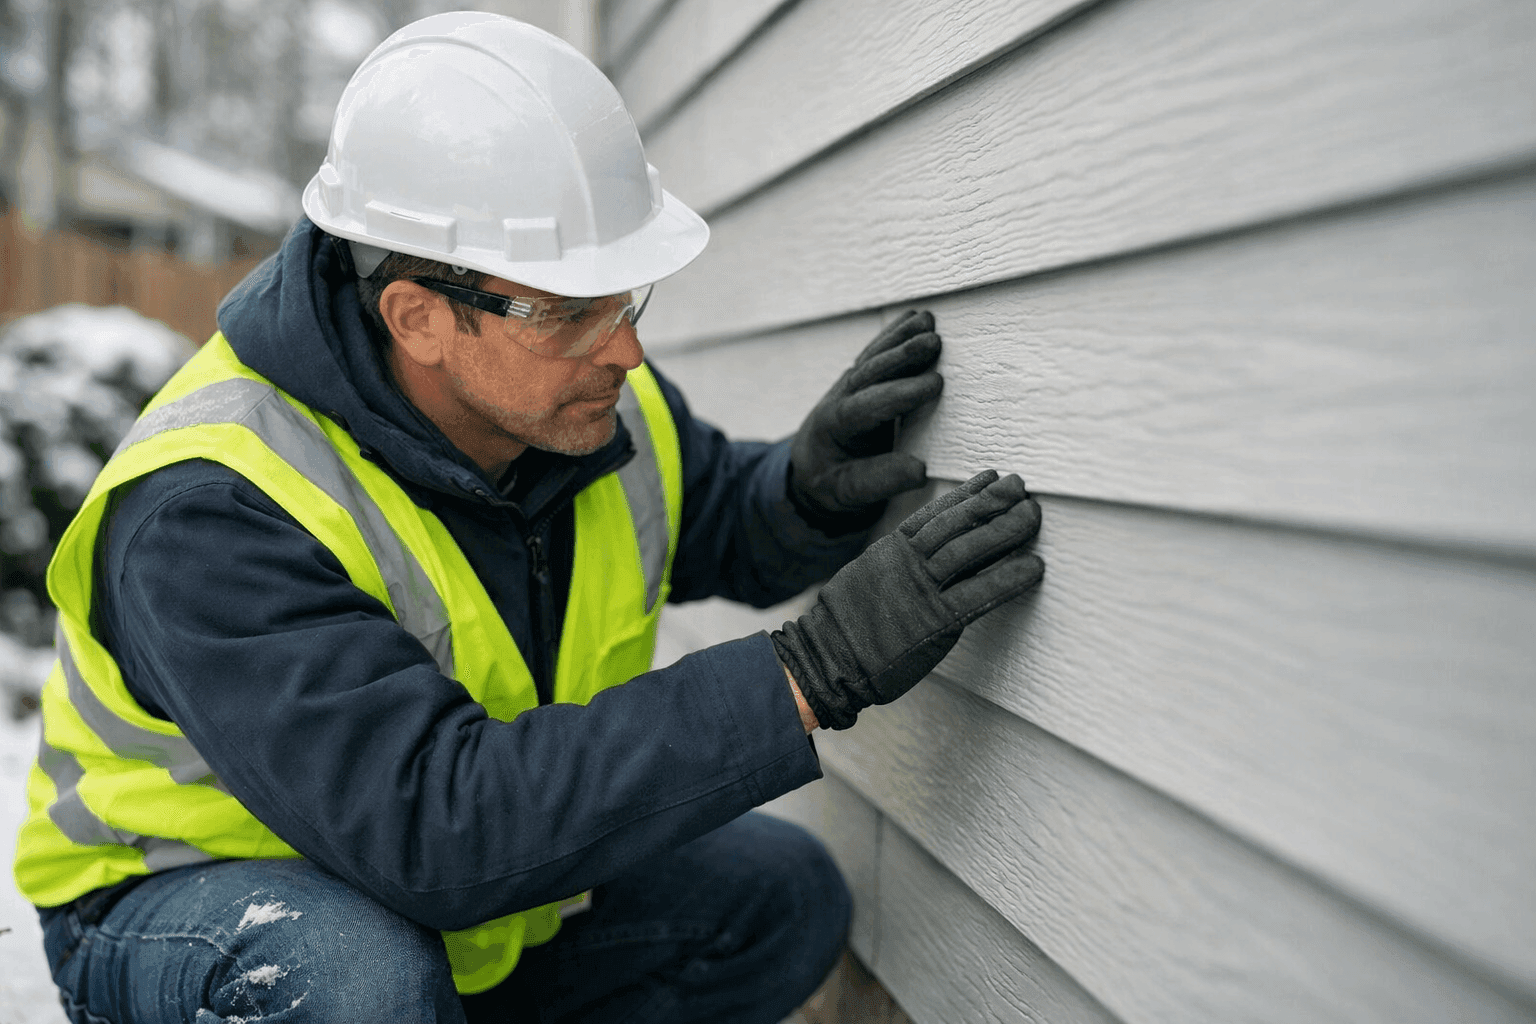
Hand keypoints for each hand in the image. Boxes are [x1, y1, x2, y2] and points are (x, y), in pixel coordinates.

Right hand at [771, 470, 1043, 728]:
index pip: (936, 512)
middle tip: (1021, 486)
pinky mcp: (934, 621)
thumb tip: (921, 550)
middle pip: (958, 522)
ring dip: (1007, 529)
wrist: (825, 659)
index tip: (991, 477)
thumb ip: (897, 560)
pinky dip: (1009, 578)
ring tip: (1033, 514)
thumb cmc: (845, 625)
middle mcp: (908, 562)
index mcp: (892, 548)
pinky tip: (1035, 567)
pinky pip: (978, 594)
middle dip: (993, 501)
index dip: (968, 493)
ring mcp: (921, 589)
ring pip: (970, 548)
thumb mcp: (868, 576)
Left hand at [789, 310, 942, 529]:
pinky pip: (877, 352)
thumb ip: (881, 481)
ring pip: (873, 356)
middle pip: (869, 372)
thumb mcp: (849, 493)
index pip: (867, 406)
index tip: (935, 384)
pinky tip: (917, 318)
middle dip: (901, 356)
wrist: (812, 468)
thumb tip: (920, 470)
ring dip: (900, 337)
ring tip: (929, 322)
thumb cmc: (833, 482)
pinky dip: (896, 334)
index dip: (900, 394)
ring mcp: (849, 384)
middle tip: (934, 343)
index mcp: (833, 427)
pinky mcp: (861, 378)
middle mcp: (839, 397)